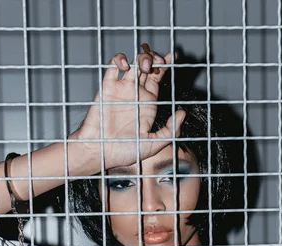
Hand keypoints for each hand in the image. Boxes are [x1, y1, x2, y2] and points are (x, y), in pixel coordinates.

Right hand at [71, 44, 185, 170]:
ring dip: (141, 58)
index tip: (173, 56)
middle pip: (147, 66)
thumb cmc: (123, 152)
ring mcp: (121, 89)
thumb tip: (182, 113)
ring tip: (145, 65)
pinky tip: (126, 66)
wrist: (99, 152)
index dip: (166, 65)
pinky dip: (119, 59)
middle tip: (159, 61)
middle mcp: (135, 94)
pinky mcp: (107, 87)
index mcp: (148, 104)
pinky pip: (112, 66)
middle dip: (155, 57)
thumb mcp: (153, 145)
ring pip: (133, 63)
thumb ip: (170, 131)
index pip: (158, 78)